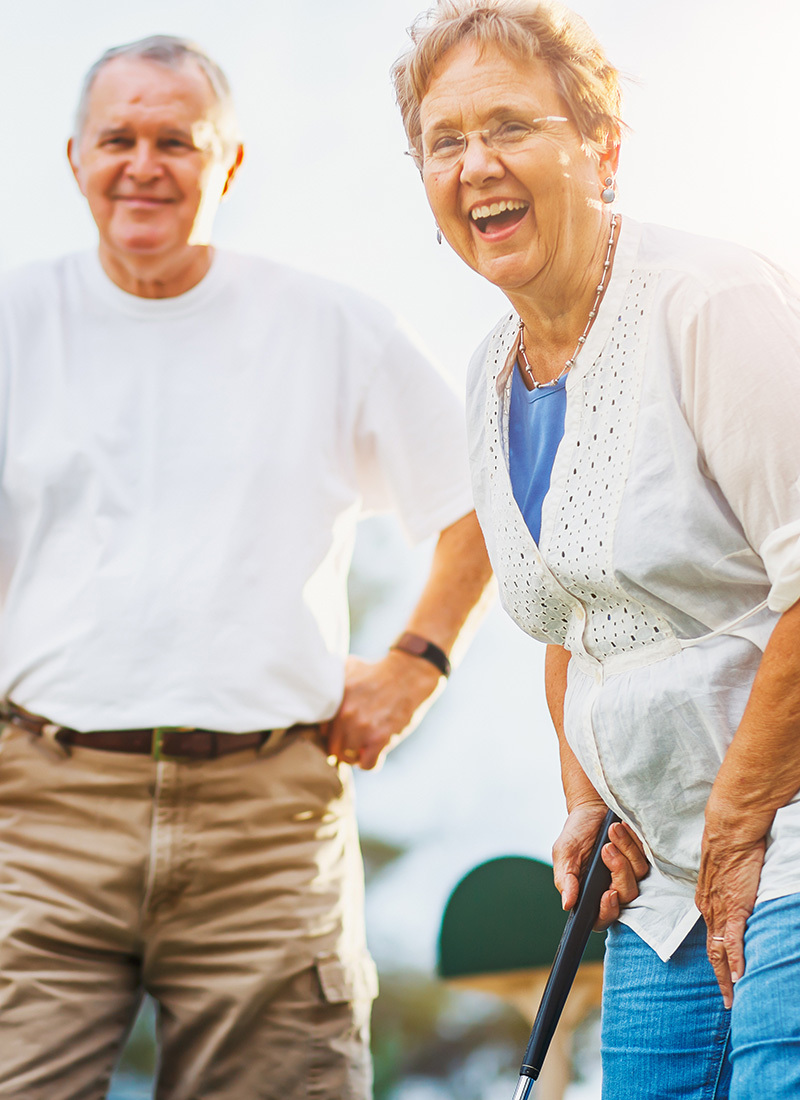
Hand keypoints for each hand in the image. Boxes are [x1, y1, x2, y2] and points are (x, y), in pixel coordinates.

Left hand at [324, 651, 441, 770]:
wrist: (409, 674)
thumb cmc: (378, 670)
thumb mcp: (350, 666)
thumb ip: (333, 679)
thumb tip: (318, 684)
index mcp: (337, 701)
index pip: (322, 731)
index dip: (332, 734)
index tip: (341, 733)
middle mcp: (346, 716)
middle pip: (333, 748)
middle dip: (341, 749)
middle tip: (352, 744)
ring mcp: (363, 728)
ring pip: (347, 758)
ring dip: (355, 756)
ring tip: (364, 747)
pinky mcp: (380, 739)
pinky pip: (367, 764)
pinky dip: (369, 763)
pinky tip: (374, 753)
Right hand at [552, 802, 648, 929]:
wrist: (592, 808)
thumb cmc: (576, 832)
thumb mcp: (564, 853)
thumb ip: (565, 879)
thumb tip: (567, 904)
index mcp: (590, 893)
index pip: (602, 918)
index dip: (608, 911)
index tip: (609, 893)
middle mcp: (612, 887)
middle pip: (626, 895)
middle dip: (619, 869)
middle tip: (607, 848)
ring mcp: (630, 874)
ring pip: (639, 875)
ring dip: (626, 850)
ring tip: (613, 830)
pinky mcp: (642, 859)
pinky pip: (648, 858)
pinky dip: (635, 842)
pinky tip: (624, 828)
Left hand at [696, 812, 768, 1008]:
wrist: (730, 831)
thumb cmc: (729, 846)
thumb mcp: (723, 874)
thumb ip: (725, 890)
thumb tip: (731, 897)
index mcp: (706, 901)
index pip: (710, 938)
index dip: (716, 961)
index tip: (722, 978)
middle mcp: (709, 909)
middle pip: (713, 951)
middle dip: (721, 978)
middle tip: (730, 1001)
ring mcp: (721, 910)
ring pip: (721, 951)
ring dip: (727, 978)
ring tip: (734, 999)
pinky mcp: (734, 906)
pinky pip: (734, 940)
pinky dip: (736, 960)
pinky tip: (739, 977)